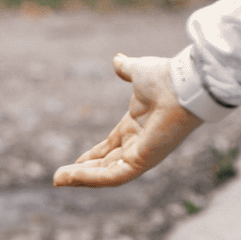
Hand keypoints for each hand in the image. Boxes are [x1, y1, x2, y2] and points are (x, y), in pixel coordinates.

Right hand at [53, 54, 201, 187]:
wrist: (183, 83)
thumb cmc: (167, 77)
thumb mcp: (138, 72)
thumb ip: (126, 69)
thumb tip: (117, 59)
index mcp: (136, 126)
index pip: (110, 147)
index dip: (92, 156)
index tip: (75, 162)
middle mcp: (139, 143)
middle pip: (105, 164)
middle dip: (81, 172)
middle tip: (58, 178)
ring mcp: (141, 154)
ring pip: (106, 173)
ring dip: (81, 179)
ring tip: (57, 181)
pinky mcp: (142, 161)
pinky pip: (112, 176)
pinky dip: (90, 178)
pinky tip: (71, 177)